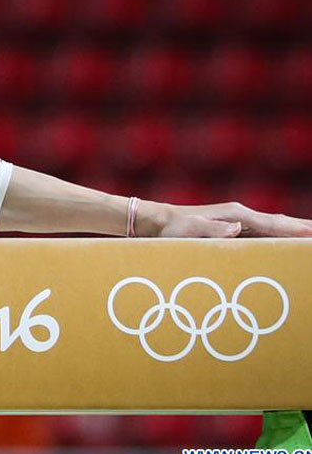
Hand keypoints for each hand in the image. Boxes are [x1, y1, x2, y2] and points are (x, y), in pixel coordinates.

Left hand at [152, 201, 311, 237]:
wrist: (158, 221)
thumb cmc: (173, 228)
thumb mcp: (191, 231)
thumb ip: (214, 231)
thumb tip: (237, 229)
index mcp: (236, 215)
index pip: (273, 223)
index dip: (295, 230)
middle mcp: (240, 215)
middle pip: (279, 221)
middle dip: (301, 228)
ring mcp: (237, 219)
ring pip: (273, 225)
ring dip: (293, 229)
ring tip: (310, 235)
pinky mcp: (232, 226)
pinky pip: (262, 230)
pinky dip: (278, 233)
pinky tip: (284, 239)